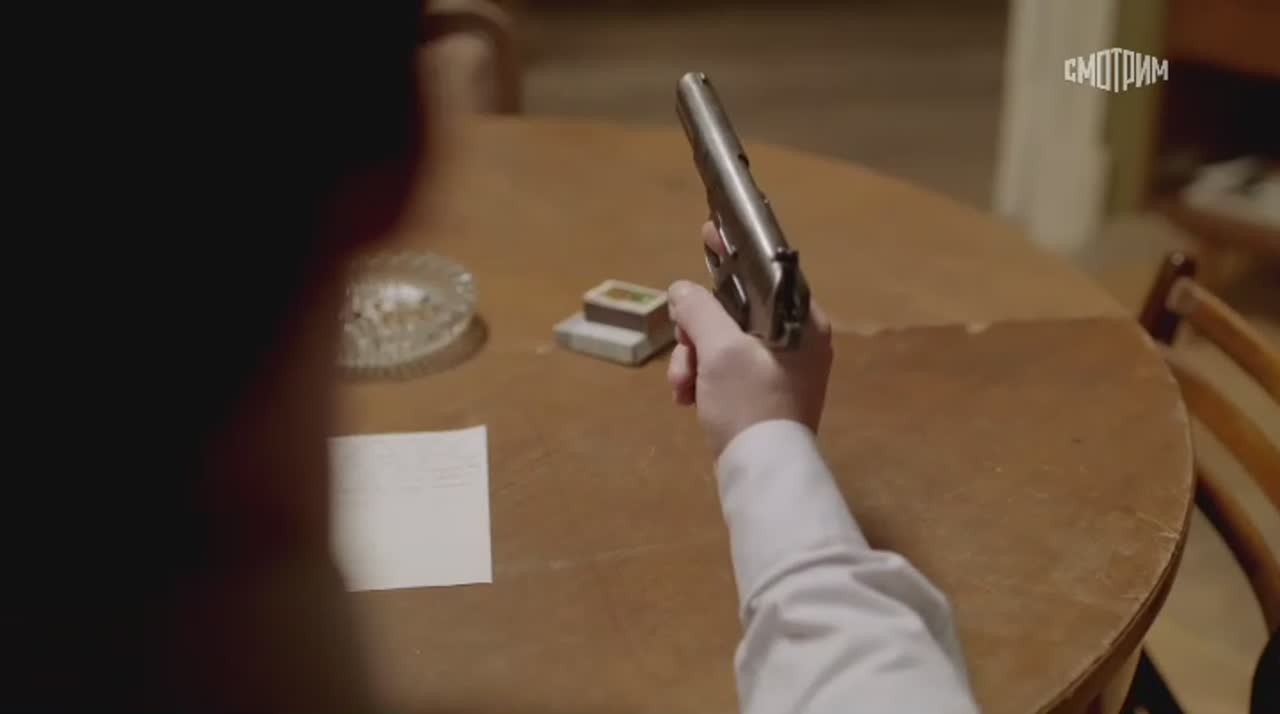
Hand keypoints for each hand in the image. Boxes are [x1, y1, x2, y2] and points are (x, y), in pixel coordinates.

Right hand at [667, 222, 833, 457]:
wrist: (763, 475)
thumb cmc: (750, 405)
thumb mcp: (720, 352)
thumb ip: (699, 311)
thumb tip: (682, 291)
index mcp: (802, 322)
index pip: (766, 271)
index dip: (733, 253)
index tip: (708, 231)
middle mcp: (799, 340)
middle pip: (736, 309)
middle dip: (698, 331)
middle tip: (685, 352)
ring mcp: (783, 369)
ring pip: (725, 341)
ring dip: (694, 359)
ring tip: (682, 388)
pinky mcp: (766, 394)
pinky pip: (728, 369)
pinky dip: (705, 378)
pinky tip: (689, 399)